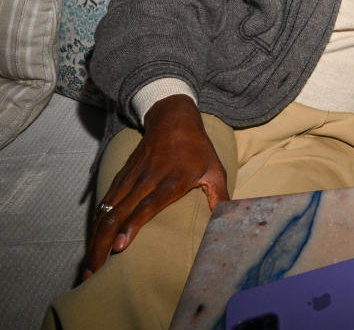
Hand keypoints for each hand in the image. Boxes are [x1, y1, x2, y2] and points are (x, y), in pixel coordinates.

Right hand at [82, 95, 227, 279]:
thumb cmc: (197, 149)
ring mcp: (131, 178)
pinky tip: (93, 242)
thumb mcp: (215, 169)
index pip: (148, 205)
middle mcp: (147, 180)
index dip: (133, 225)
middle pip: (119, 214)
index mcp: (172, 180)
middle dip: (104, 244)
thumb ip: (219, 195)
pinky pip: (105, 203)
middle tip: (93, 272)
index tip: (120, 247)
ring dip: (95, 239)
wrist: (172, 119)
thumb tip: (226, 218)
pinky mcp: (121, 177)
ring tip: (88, 267)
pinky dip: (96, 224)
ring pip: (107, 211)